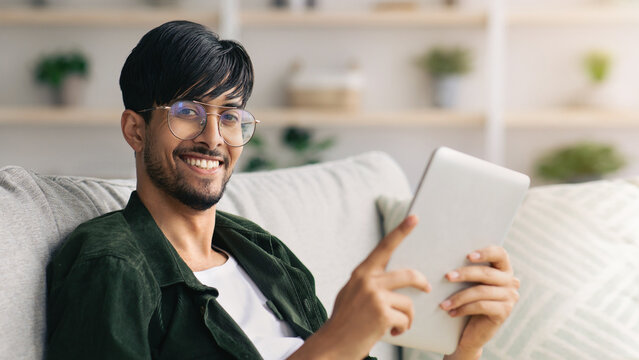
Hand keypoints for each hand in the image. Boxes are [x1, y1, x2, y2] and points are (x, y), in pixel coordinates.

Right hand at [294, 215, 430, 359]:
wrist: (332, 345)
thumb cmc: (344, 322)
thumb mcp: (351, 294)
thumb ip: (368, 283)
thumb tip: (391, 279)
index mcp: (361, 273)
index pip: (384, 247)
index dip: (401, 231)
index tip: (415, 217)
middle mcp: (367, 281)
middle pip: (408, 275)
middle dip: (421, 283)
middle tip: (426, 289)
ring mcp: (374, 297)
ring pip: (408, 303)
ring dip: (407, 317)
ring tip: (397, 325)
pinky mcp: (382, 314)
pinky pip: (405, 319)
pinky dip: (401, 328)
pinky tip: (391, 333)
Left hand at [441, 246, 519, 359]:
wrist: (473, 331)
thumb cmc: (468, 300)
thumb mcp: (470, 283)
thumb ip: (469, 270)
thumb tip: (449, 258)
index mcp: (503, 269)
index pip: (500, 254)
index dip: (485, 253)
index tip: (468, 256)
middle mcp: (511, 282)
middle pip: (487, 273)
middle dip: (465, 274)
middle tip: (447, 276)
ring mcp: (510, 297)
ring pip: (481, 291)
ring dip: (459, 297)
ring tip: (444, 303)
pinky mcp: (505, 312)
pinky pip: (481, 306)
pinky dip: (464, 308)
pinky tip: (452, 312)